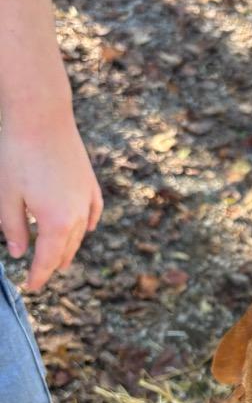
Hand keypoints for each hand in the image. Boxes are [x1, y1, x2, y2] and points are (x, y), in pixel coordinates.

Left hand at [0, 108, 102, 290]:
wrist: (40, 115)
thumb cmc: (17, 154)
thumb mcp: (6, 195)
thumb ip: (12, 229)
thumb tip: (19, 253)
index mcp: (55, 223)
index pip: (47, 260)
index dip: (38, 276)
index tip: (31, 287)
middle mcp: (77, 216)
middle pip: (66, 251)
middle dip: (52, 265)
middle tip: (41, 275)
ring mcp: (86, 199)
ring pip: (79, 234)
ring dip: (68, 248)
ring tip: (59, 258)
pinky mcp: (89, 183)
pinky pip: (91, 213)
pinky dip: (86, 225)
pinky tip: (85, 230)